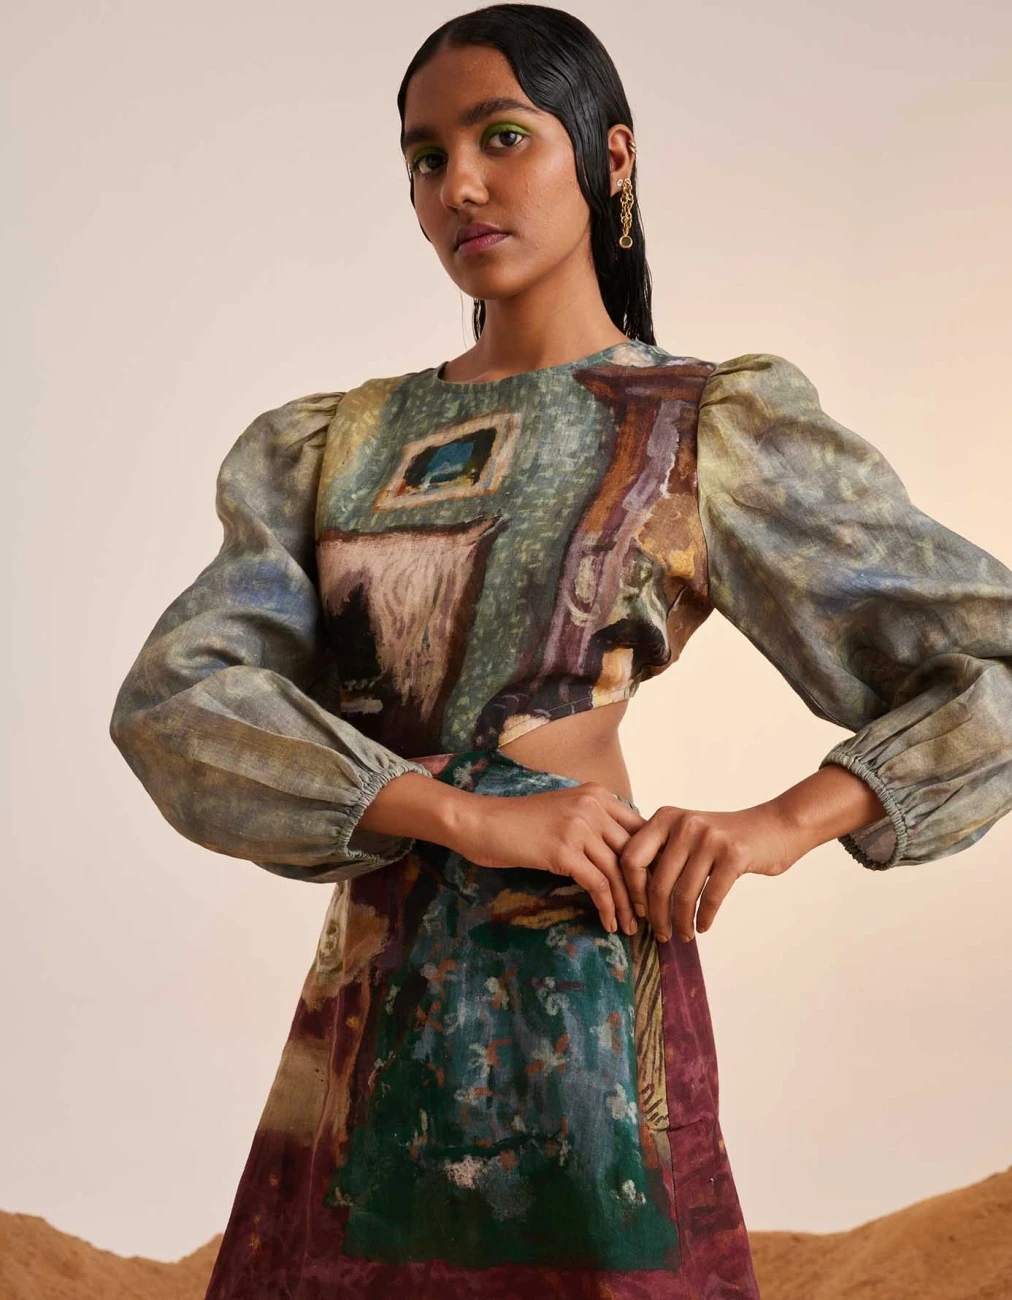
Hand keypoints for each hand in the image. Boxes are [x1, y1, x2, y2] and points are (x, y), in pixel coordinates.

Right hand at [450, 783, 647, 936]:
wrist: (481, 822)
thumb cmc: (519, 823)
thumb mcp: (563, 812)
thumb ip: (593, 824)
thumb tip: (622, 856)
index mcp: (597, 794)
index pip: (640, 829)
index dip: (651, 861)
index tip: (654, 888)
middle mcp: (593, 805)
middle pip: (634, 853)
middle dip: (644, 887)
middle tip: (648, 914)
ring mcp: (578, 826)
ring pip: (618, 873)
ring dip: (628, 905)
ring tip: (630, 927)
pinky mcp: (563, 850)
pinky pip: (598, 885)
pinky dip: (607, 908)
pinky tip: (609, 923)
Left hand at [618, 802, 807, 942]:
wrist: (776, 825)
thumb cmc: (727, 837)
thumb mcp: (689, 832)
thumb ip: (663, 851)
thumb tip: (636, 895)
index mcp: (666, 817)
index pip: (631, 858)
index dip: (632, 890)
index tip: (640, 912)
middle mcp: (684, 824)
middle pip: (656, 881)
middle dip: (656, 916)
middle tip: (661, 934)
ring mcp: (709, 838)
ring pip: (683, 894)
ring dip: (681, 922)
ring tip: (684, 935)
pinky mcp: (734, 854)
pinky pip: (710, 897)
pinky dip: (704, 918)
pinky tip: (702, 926)